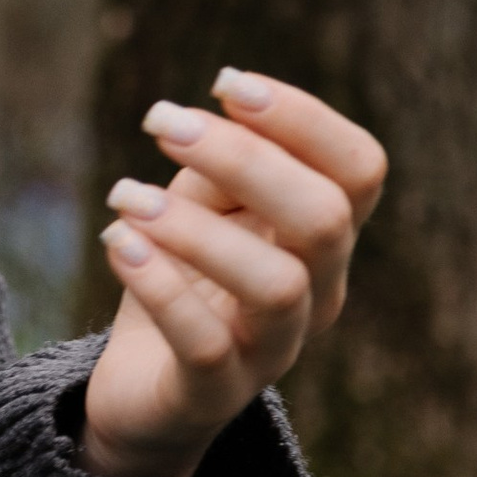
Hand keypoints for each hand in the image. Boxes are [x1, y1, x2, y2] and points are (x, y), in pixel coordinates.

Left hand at [79, 71, 387, 476]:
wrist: (142, 390)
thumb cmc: (181, 279)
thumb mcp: (199, 206)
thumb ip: (220, 163)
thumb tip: (226, 107)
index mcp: (325, 239)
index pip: (360, 169)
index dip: (305, 118)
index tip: (226, 83)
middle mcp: (318, 294)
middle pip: (324, 218)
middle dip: (243, 158)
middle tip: (161, 124)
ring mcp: (274, 351)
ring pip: (276, 285)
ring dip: (194, 228)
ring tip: (125, 196)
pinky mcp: (215, 394)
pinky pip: (207, 344)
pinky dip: (159, 285)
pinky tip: (117, 242)